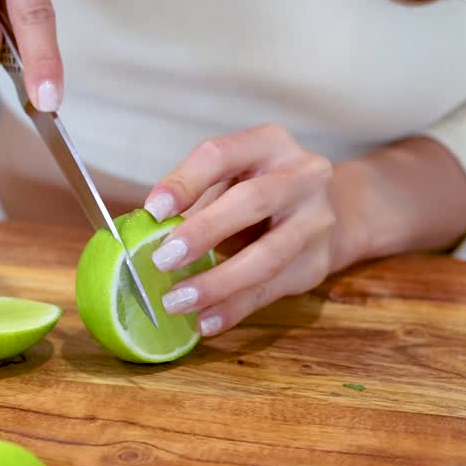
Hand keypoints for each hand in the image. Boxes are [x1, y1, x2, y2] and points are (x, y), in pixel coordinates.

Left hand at [140, 124, 372, 337]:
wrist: (323, 212)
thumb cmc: (257, 190)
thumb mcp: (230, 178)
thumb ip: (193, 197)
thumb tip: (141, 232)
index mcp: (269, 143)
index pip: (222, 154)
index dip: (185, 181)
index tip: (153, 211)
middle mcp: (303, 176)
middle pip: (252, 201)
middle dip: (204, 231)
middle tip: (162, 260)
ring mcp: (316, 220)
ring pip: (268, 255)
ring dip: (218, 282)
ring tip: (177, 301)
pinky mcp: (316, 263)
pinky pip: (272, 290)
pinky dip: (234, 309)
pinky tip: (205, 321)